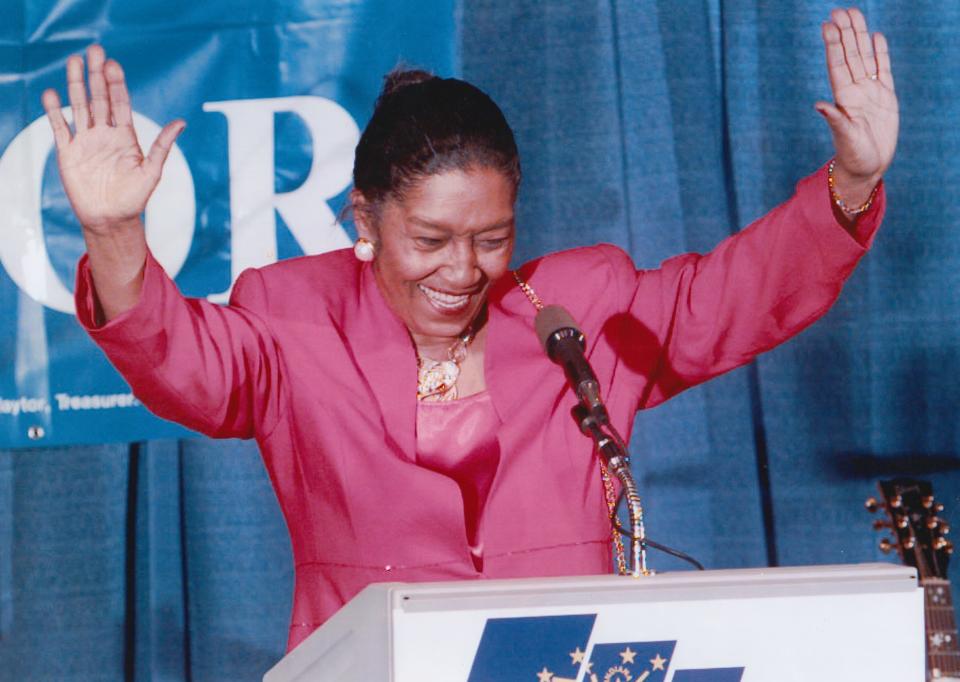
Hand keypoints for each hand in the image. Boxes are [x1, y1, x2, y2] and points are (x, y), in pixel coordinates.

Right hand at [42, 45, 184, 233]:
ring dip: (76, 85)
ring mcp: (86, 141)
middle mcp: (105, 134)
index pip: (120, 103)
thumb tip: (181, 122)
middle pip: (99, 98)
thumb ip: (162, 145)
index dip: (116, 84)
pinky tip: (52, 93)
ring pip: (79, 106)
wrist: (111, 219)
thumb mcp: (152, 171)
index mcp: (125, 136)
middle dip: (96, 76)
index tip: (113, 65)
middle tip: (95, 51)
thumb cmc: (134, 198)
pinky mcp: (68, 153)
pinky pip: (60, 128)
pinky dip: (54, 111)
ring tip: (74, 61)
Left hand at [816, 8, 897, 204]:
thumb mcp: (845, 139)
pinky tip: (876, 37)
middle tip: (840, 10)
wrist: (866, 167)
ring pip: (865, 57)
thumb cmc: (853, 156)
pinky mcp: (885, 96)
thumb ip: (836, 120)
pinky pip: (883, 69)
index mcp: (844, 98)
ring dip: (860, 36)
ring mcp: (870, 92)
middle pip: (850, 55)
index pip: (837, 65)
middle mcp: (855, 91)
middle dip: (845, 33)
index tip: (827, 25)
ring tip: (854, 14)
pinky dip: (880, 53)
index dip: (833, 45)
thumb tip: (819, 105)